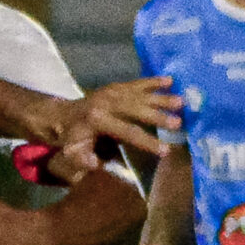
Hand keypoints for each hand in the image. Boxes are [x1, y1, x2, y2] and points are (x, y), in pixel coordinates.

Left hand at [50, 79, 180, 160]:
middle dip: (159, 116)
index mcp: (98, 119)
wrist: (62, 115)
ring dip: (162, 98)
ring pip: (141, 94)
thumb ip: (81, 159)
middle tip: (179, 123)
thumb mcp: (72, 152)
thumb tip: (95, 164)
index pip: (128, 132)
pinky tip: (170, 81)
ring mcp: (113, 91)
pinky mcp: (117, 86)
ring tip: (182, 102)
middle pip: (138, 109)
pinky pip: (138, 83)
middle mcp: (108, 102)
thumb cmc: (71, 138)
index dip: (147, 141)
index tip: (166, 151)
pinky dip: (154, 81)